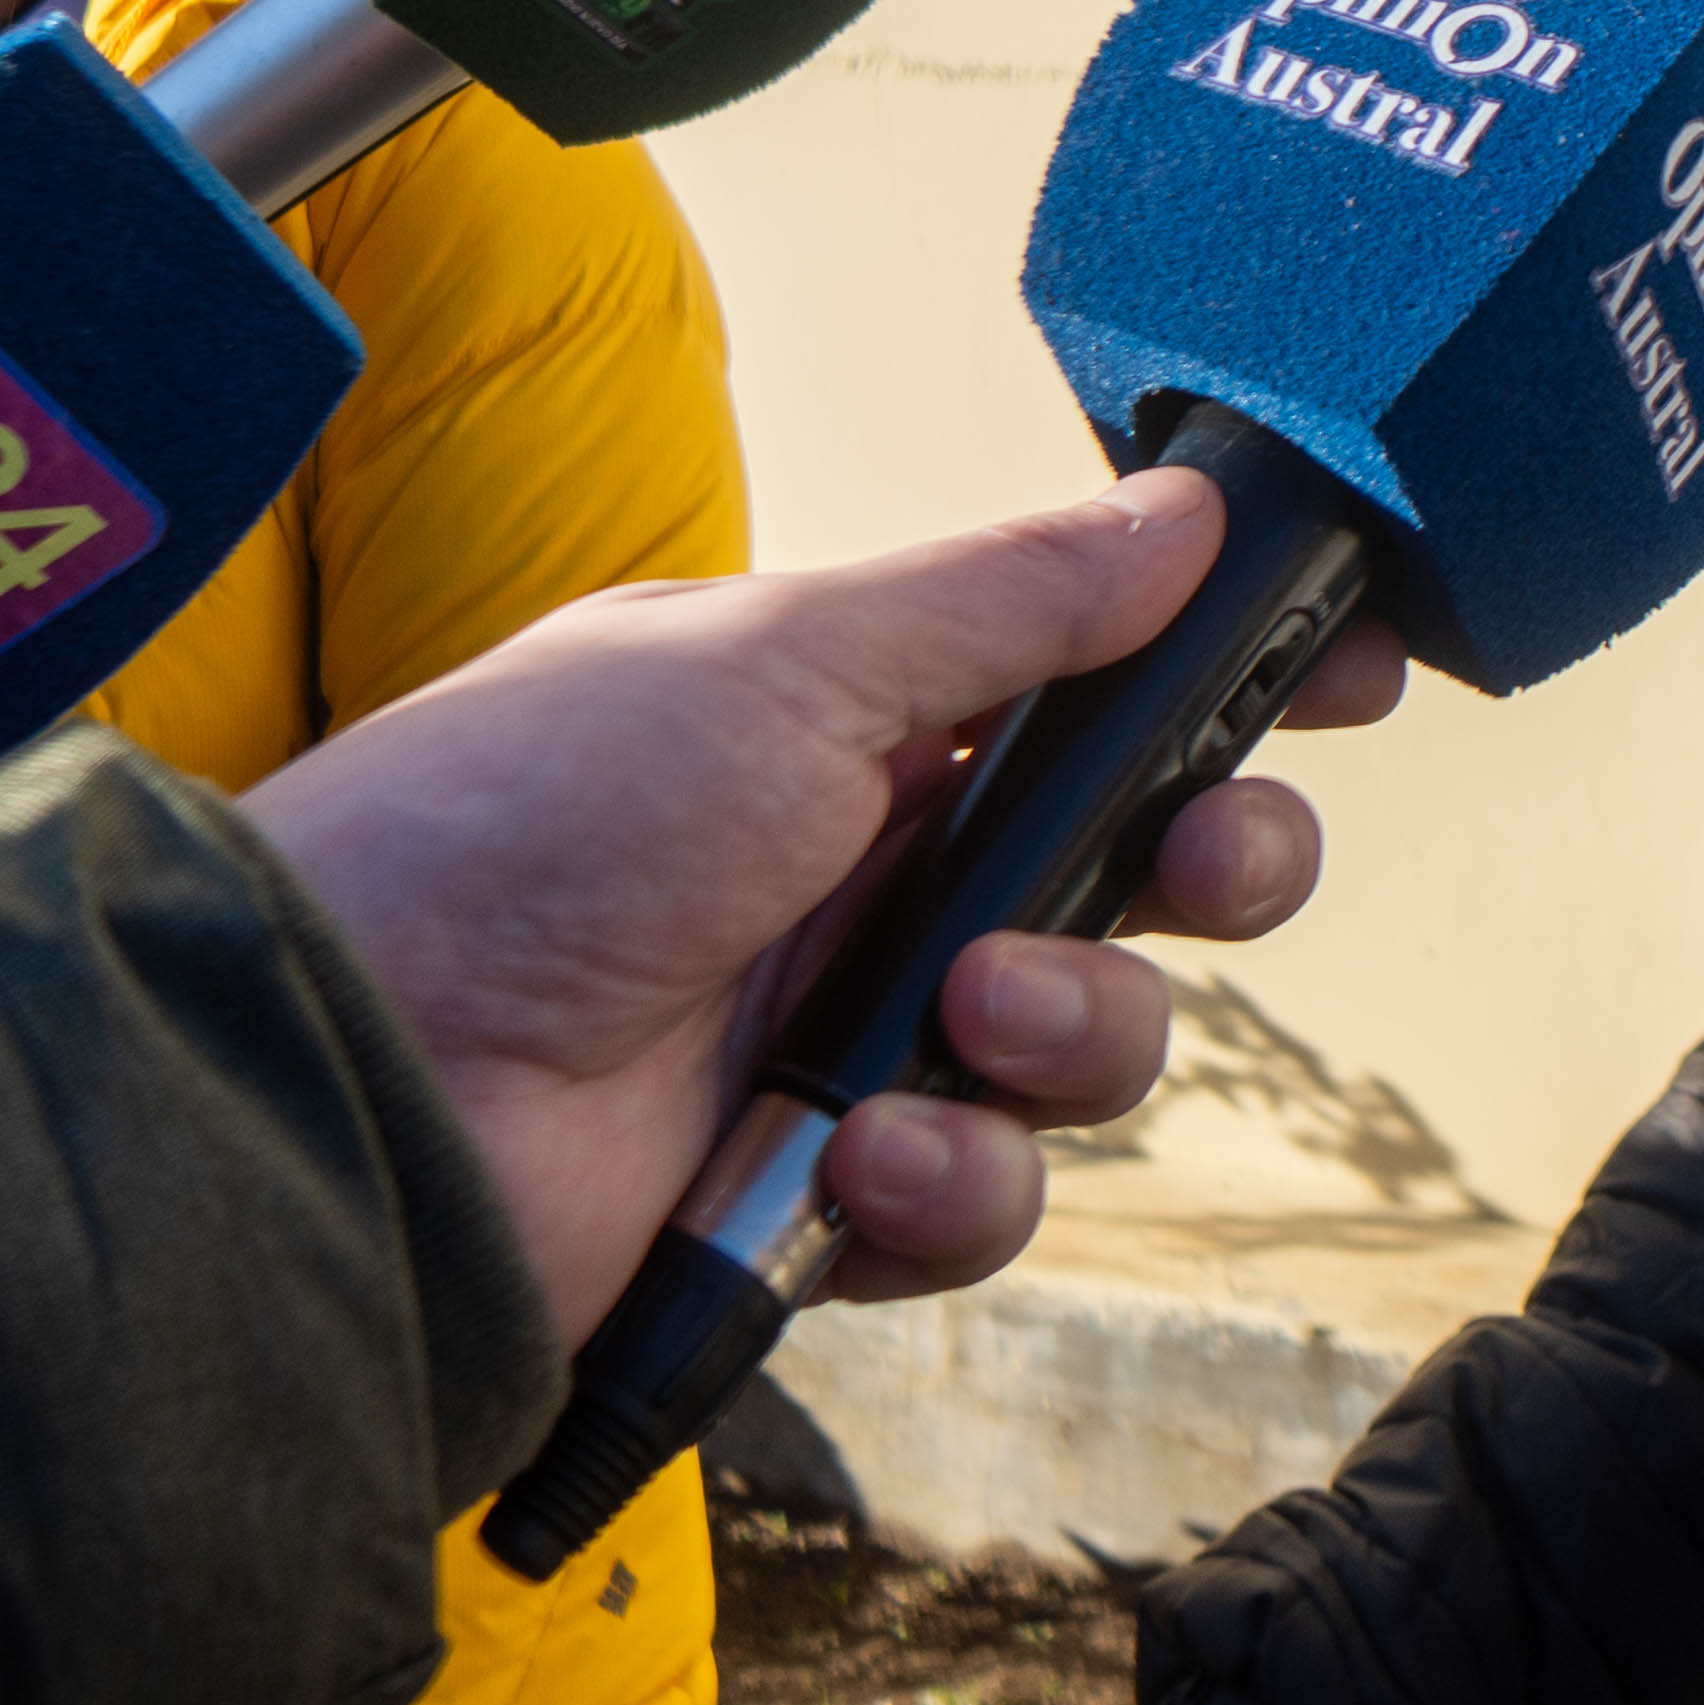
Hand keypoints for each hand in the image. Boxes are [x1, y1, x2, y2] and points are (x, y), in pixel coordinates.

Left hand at [242, 466, 1408, 1343]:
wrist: (357, 1085)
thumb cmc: (524, 826)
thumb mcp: (783, 660)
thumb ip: (1008, 600)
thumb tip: (1184, 505)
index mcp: (851, 711)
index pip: (1096, 677)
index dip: (1232, 679)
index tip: (1346, 677)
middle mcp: (863, 864)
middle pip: (1140, 865)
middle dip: (1211, 863)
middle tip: (1206, 863)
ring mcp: (844, 1033)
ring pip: (1090, 1043)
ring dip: (1072, 1033)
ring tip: (960, 1026)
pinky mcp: (818, 1199)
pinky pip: (980, 1199)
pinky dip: (949, 1182)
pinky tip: (862, 1154)